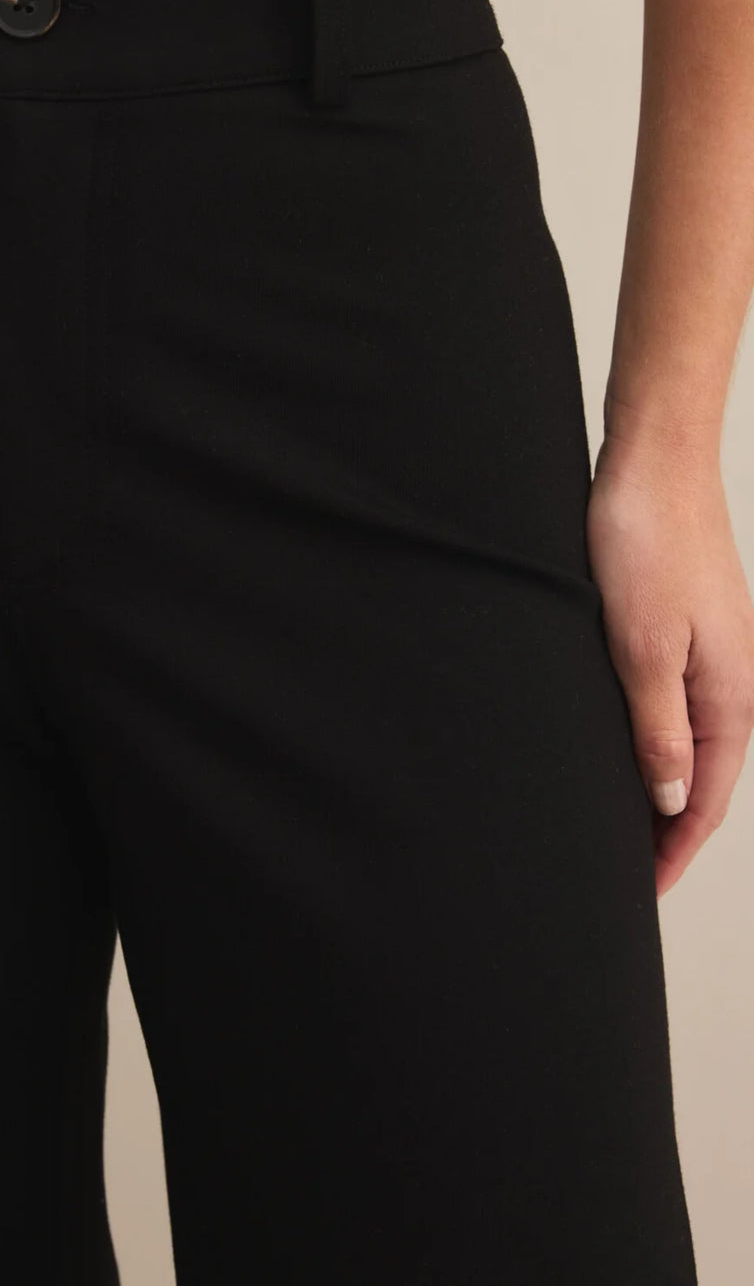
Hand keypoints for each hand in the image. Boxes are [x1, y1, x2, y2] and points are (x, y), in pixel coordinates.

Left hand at [586, 436, 753, 897]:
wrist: (653, 463)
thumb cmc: (647, 543)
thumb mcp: (642, 647)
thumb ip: (657, 727)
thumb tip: (668, 798)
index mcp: (730, 694)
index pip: (704, 796)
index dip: (673, 848)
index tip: (642, 888)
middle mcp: (730, 680)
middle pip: (702, 777)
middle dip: (668, 829)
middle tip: (625, 870)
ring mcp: (711, 653)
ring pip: (689, 742)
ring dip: (659, 785)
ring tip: (621, 824)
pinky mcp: (686, 628)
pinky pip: (675, 704)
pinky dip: (654, 739)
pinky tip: (624, 747)